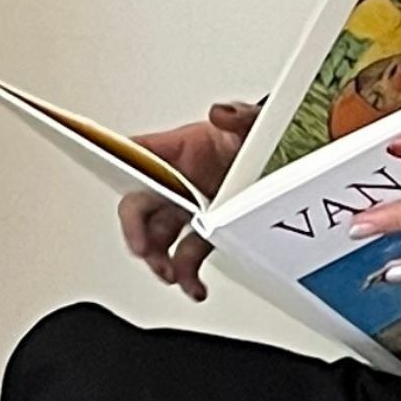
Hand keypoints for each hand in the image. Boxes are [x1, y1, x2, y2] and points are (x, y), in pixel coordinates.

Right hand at [120, 98, 258, 301]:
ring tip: (171, 273)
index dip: (116, 167)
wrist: (287, 162)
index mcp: (178, 151)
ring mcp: (189, 209)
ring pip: (159, 238)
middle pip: (139, 206)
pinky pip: (187, 257)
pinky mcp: (207, 232)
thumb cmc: (256, 139)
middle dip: (136, 230)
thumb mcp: (252, 123)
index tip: (114, 181)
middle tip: (142, 247)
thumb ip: (239, 116)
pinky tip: (193, 286)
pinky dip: (188, 276)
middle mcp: (177, 182)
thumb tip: (222, 113)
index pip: (135, 156)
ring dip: (159, 259)